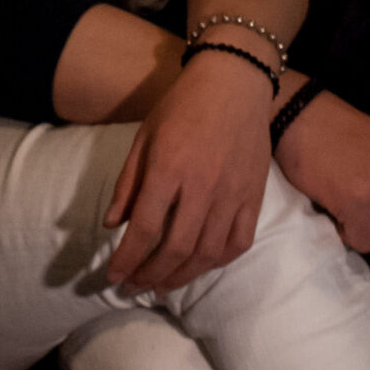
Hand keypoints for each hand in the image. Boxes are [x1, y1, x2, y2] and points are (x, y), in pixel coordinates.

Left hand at [102, 44, 278, 291]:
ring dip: (181, 276)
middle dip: (150, 275)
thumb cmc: (182, 105)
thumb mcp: (144, 137)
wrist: (234, 82)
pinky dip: (218, 262)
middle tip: (133, 288)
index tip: (113, 277)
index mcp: (169, 169)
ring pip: (207, 253)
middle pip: (175, 249)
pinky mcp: (255, 197)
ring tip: (161, 286)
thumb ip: (128, 183)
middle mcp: (203, 188)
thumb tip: (113, 225)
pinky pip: (238, 242)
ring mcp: (233, 195)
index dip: (127, 259)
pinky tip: (199, 266)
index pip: (145, 228)